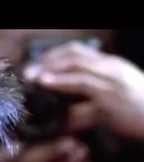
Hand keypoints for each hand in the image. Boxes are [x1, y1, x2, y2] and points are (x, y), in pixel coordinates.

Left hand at [23, 42, 143, 142]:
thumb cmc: (141, 110)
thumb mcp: (119, 92)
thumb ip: (97, 88)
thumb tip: (71, 94)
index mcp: (112, 65)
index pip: (78, 51)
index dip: (54, 56)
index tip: (38, 65)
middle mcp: (110, 69)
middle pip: (73, 55)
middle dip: (47, 61)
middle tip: (28, 72)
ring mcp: (110, 83)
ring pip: (75, 67)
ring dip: (50, 70)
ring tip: (32, 77)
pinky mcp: (109, 100)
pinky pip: (82, 87)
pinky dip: (62, 83)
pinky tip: (47, 84)